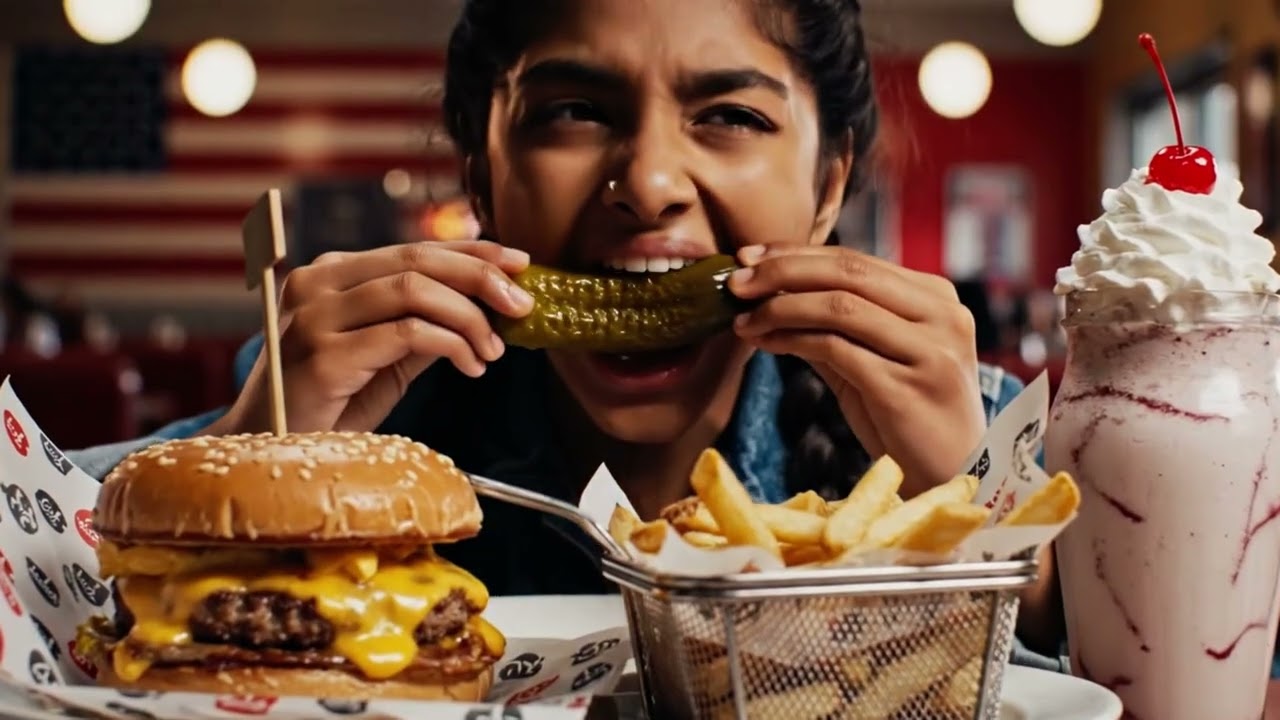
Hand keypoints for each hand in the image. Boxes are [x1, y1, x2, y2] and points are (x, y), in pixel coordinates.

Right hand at [222, 240, 533, 434]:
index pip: (415, 249)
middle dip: (481, 277)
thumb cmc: (328, 405)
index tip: (519, 263)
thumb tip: (488, 307)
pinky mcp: (323, 355)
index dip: (473, 252)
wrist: (268, 451)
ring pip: (413, 290)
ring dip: (469, 318)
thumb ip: (425, 326)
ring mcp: (314, 316)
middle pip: (417, 261)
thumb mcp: (386, 358)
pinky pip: (405, 333)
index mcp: (331, 274)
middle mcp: (317, 283)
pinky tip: (471, 366)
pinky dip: (451, 345)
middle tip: (522, 304)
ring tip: (494, 350)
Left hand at [728, 244, 984, 495]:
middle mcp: (941, 315)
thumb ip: (833, 327)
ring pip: (840, 307)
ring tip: (743, 319)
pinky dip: (793, 340)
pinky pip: (837, 349)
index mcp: (935, 297)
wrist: (952, 478)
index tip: (748, 257)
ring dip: (780, 307)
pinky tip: (766, 343)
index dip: (796, 255)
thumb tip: (766, 296)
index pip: (855, 260)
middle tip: (735, 282)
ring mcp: (930, 350)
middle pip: (848, 273)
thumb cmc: (907, 419)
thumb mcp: (872, 361)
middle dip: (782, 271)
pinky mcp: (908, 388)